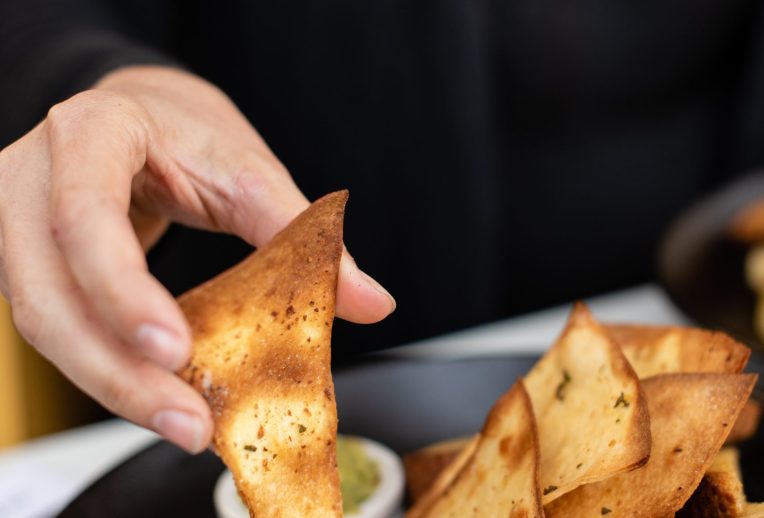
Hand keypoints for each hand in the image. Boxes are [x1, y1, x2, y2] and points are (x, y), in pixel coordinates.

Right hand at [0, 66, 394, 452]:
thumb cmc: (190, 134)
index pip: (86, 218)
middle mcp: (34, 178)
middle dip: (117, 371)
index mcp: (91, 135)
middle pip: (48, 293)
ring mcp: (16, 221)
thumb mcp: (250, 172)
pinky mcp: (26, 260)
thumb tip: (372, 301)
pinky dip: (103, 366)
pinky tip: (154, 393)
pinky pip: (55, 326)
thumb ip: (306, 234)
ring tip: (181, 420)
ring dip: (110, 383)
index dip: (123, 291)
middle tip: (188, 419)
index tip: (177, 349)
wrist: (143, 113)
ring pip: (41, 323)